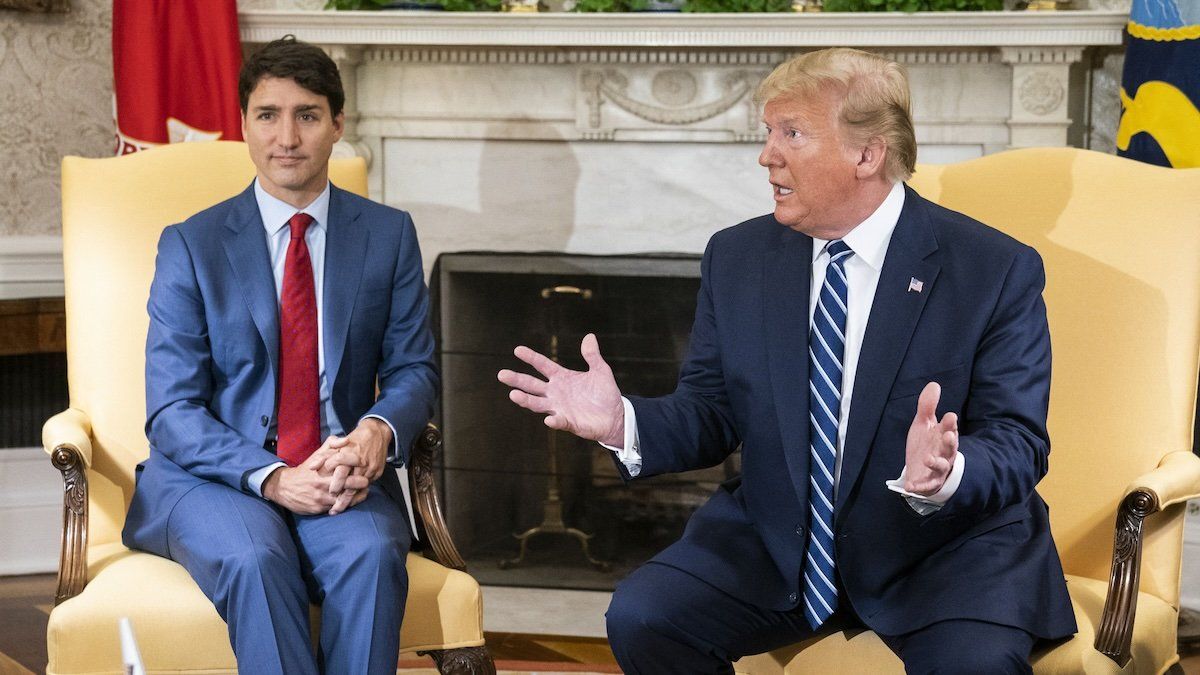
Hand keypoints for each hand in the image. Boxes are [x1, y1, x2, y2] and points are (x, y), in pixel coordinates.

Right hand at [263, 446, 369, 514]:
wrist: (284, 487)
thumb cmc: (306, 470)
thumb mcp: (317, 455)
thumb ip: (332, 445)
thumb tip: (347, 440)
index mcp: (324, 470)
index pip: (346, 469)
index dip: (358, 468)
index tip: (365, 466)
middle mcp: (323, 484)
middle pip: (348, 486)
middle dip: (360, 484)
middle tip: (367, 482)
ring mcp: (320, 498)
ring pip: (344, 500)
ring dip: (355, 497)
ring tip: (363, 493)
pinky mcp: (317, 509)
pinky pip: (335, 509)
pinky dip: (344, 506)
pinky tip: (350, 502)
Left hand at [318, 418, 392, 513]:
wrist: (377, 433)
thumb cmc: (354, 440)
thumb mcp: (338, 443)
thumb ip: (324, 455)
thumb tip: (312, 467)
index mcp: (349, 451)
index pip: (339, 465)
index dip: (333, 478)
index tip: (328, 490)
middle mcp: (360, 460)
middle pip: (348, 481)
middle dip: (339, 494)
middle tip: (331, 506)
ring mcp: (369, 467)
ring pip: (357, 487)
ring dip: (347, 500)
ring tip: (337, 509)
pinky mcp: (377, 472)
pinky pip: (366, 487)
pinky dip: (357, 496)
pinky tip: (350, 503)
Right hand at [498, 333, 624, 445]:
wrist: (615, 416)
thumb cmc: (605, 393)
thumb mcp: (601, 371)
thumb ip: (592, 356)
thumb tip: (589, 336)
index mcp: (562, 378)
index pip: (542, 365)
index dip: (530, 357)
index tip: (517, 349)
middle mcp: (555, 393)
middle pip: (532, 385)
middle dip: (517, 379)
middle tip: (502, 374)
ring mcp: (560, 408)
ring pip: (538, 404)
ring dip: (526, 400)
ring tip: (513, 395)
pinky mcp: (569, 422)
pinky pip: (559, 422)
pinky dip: (554, 421)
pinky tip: (549, 420)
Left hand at [904, 382, 958, 495]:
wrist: (921, 468)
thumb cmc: (926, 444)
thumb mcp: (924, 424)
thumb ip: (927, 406)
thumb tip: (934, 384)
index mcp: (943, 436)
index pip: (949, 428)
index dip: (950, 424)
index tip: (950, 416)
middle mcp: (944, 453)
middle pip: (950, 448)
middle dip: (950, 441)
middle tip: (948, 435)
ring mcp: (937, 469)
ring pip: (941, 466)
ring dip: (936, 463)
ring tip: (928, 459)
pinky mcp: (928, 482)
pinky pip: (926, 485)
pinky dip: (919, 486)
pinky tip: (910, 486)